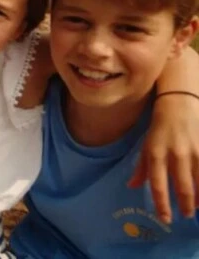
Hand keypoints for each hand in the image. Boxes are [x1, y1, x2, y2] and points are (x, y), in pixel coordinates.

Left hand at [130, 93, 198, 222]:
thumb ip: (141, 168)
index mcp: (156, 154)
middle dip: (185, 205)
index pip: (158, 184)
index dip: (162, 204)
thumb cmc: (159, 130)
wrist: (179, 105)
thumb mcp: (146, 147)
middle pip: (183, 186)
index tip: (166, 218)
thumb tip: (132, 186)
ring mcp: (194, 151)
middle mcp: (175, 154)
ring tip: (197, 207)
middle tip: (185, 215)